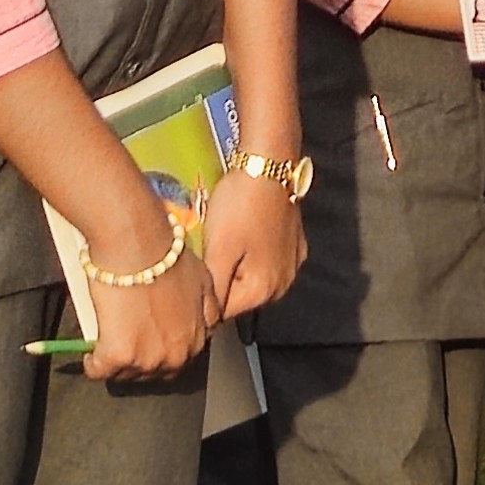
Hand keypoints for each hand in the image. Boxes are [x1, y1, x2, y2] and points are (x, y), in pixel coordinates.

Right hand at [77, 219, 217, 384]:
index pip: (177, 361)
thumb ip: (207, 307)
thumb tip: (206, 321)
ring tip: (104, 346)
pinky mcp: (119, 356)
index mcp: (197, 339)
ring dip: (115, 364)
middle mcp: (177, 355)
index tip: (144, 343)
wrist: (137, 244)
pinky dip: (92, 364)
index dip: (157, 351)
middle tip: (122, 343)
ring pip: (126, 375)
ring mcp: (149, 359)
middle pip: (152, 374)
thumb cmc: (165, 255)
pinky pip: (99, 371)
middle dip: (137, 361)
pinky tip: (89, 354)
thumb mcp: (203, 280)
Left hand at [200, 164, 305, 321]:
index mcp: (264, 289)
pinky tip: (241, 232)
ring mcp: (292, 264)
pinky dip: (250, 252)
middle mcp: (283, 283)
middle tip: (203, 255)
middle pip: (239, 295)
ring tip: (221, 241)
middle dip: (220, 282)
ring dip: (234, 267)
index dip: (202, 300)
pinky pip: (265, 259)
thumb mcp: (219, 250)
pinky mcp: (294, 245)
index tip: (189, 281)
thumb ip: (214, 290)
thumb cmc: (241, 205)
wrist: (269, 165)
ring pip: (251, 277)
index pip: (223, 313)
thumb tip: (207, 319)